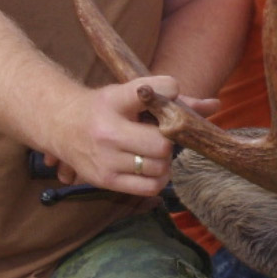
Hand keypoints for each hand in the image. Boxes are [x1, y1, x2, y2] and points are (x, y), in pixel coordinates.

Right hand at [45, 76, 184, 195]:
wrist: (60, 125)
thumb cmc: (103, 108)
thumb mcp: (128, 94)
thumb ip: (171, 99)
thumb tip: (216, 105)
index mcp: (115, 101)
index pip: (154, 90)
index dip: (170, 91)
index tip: (169, 93)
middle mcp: (108, 130)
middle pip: (163, 142)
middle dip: (168, 140)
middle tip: (160, 135)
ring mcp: (105, 158)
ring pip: (159, 166)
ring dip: (164, 160)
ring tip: (152, 151)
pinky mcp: (105, 179)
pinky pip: (149, 187)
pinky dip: (158, 179)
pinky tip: (150, 168)